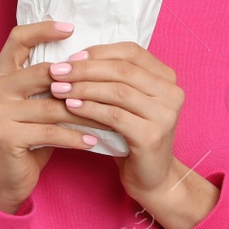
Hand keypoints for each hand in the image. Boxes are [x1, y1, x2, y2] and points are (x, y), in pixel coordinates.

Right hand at [0, 20, 99, 213]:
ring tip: (111, 118)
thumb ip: (50, 82)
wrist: (9, 178)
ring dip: (86, 113)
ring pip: (52, 105)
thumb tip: (89, 58)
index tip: (71, 28)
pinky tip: (93, 140)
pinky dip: (75, 136)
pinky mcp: (4, 135)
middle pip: (43, 72)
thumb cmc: (30, 136)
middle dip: (80, 81)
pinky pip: (50, 131)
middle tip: (110, 85)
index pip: (17, 38)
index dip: (43, 29)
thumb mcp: (38, 104)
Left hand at [47, 42, 214, 228]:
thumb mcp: (128, 102)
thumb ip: (113, 79)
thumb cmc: (134, 135)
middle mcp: (172, 93)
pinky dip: (89, 109)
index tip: (71, 57)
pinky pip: (114, 116)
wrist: (152, 177)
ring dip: (83, 88)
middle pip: (122, 70)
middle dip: (85, 69)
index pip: (131, 51)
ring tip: (58, 89)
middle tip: (56, 71)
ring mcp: (165, 114)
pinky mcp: (152, 136)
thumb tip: (74, 58)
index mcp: (167, 78)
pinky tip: (70, 107)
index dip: (99, 52)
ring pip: (117, 91)